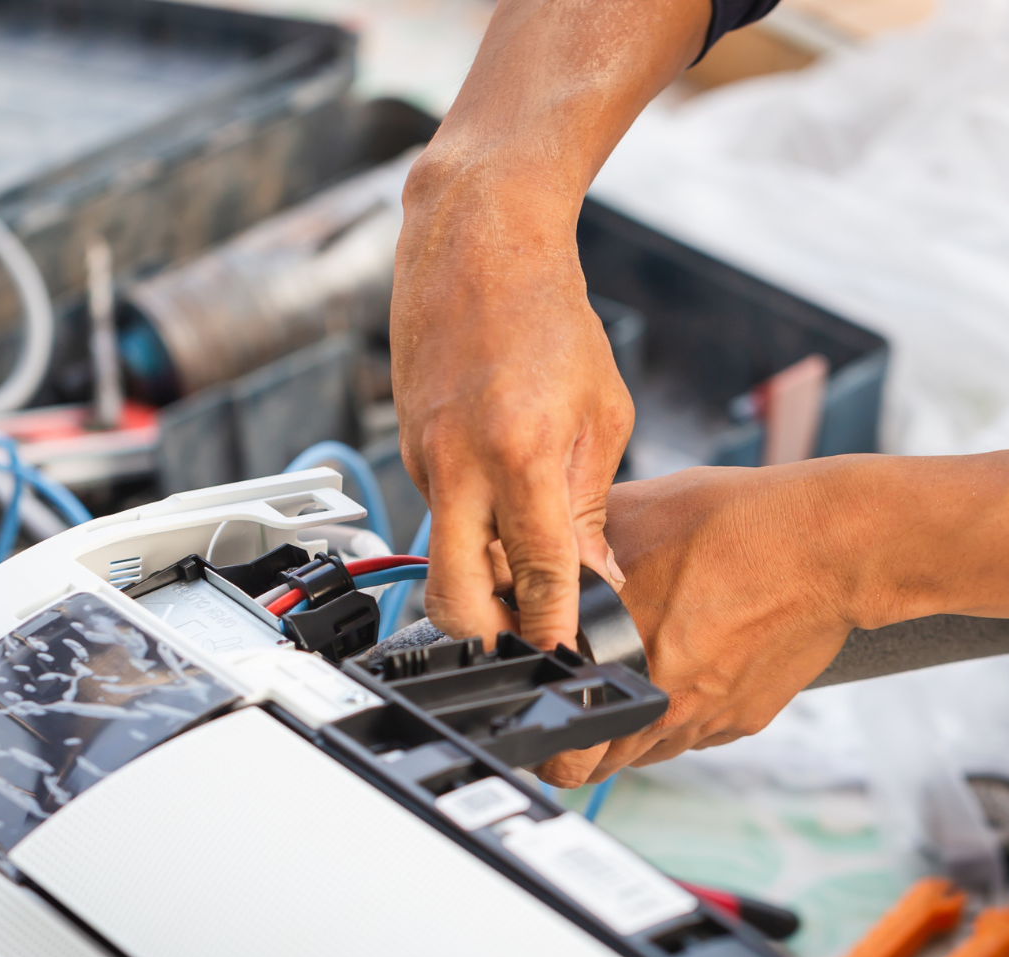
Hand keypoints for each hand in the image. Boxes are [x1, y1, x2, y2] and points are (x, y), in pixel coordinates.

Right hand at [392, 163, 632, 650]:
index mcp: (519, 452)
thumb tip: (593, 576)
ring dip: (481, 578)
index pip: (537, 573)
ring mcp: (422, 459)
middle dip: (487, 638)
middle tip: (528, 643)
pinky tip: (504, 505)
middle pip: (452, 597)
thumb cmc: (547, 315)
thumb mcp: (602, 413)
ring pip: (443, 556)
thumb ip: (591, 503)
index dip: (555, 629)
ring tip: (529, 571)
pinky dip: (471, 527)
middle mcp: (457, 464)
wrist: (476, 243)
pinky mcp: (406, 450)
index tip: (569, 661)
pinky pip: (439, 513)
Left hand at [534, 465, 858, 785]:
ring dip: (630, 733)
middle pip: (600, 764)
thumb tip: (533, 548)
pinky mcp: (744, 719)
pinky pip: (696, 734)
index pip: (561, 739)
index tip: (542, 715)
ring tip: (631, 684)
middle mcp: (662, 704)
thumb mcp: (633, 515)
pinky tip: (686, 669)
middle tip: (576, 710)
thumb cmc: (735, 525)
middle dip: (580, 745)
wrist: (828, 546)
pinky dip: (681, 715)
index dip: (544, 731)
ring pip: (648, 753)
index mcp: (620, 661)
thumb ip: (576, 546)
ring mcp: (706, 719)